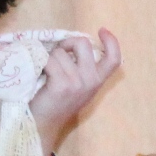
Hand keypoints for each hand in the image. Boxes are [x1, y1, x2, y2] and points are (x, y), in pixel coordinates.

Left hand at [32, 29, 121, 149]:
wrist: (44, 124)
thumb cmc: (57, 102)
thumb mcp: (78, 86)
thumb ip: (83, 69)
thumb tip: (73, 44)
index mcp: (98, 81)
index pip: (114, 59)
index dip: (112, 42)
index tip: (102, 30)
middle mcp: (91, 81)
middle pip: (83, 43)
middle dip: (67, 44)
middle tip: (58, 54)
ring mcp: (77, 83)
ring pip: (61, 52)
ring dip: (50, 57)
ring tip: (47, 71)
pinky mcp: (61, 85)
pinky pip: (50, 60)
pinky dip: (42, 64)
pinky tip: (41, 74)